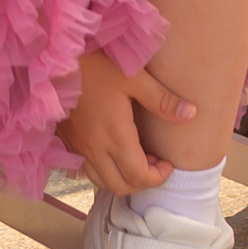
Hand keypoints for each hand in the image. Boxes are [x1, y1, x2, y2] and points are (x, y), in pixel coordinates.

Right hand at [56, 49, 194, 194]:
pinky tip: (111, 151)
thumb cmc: (96, 66)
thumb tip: (191, 114)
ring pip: (101, 182)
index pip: (139, 177)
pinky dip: (103, 171)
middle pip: (120, 187)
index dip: (158, 177)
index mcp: (115, 136)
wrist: (56, 61)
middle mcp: (95, 148)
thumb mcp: (133, 77)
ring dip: (122, 179)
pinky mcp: (68, 142)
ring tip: (134, 157)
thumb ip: (162, 100)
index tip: (167, 162)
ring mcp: (78, 148)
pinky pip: (86, 170)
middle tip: (153, 161)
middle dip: (142, 182)